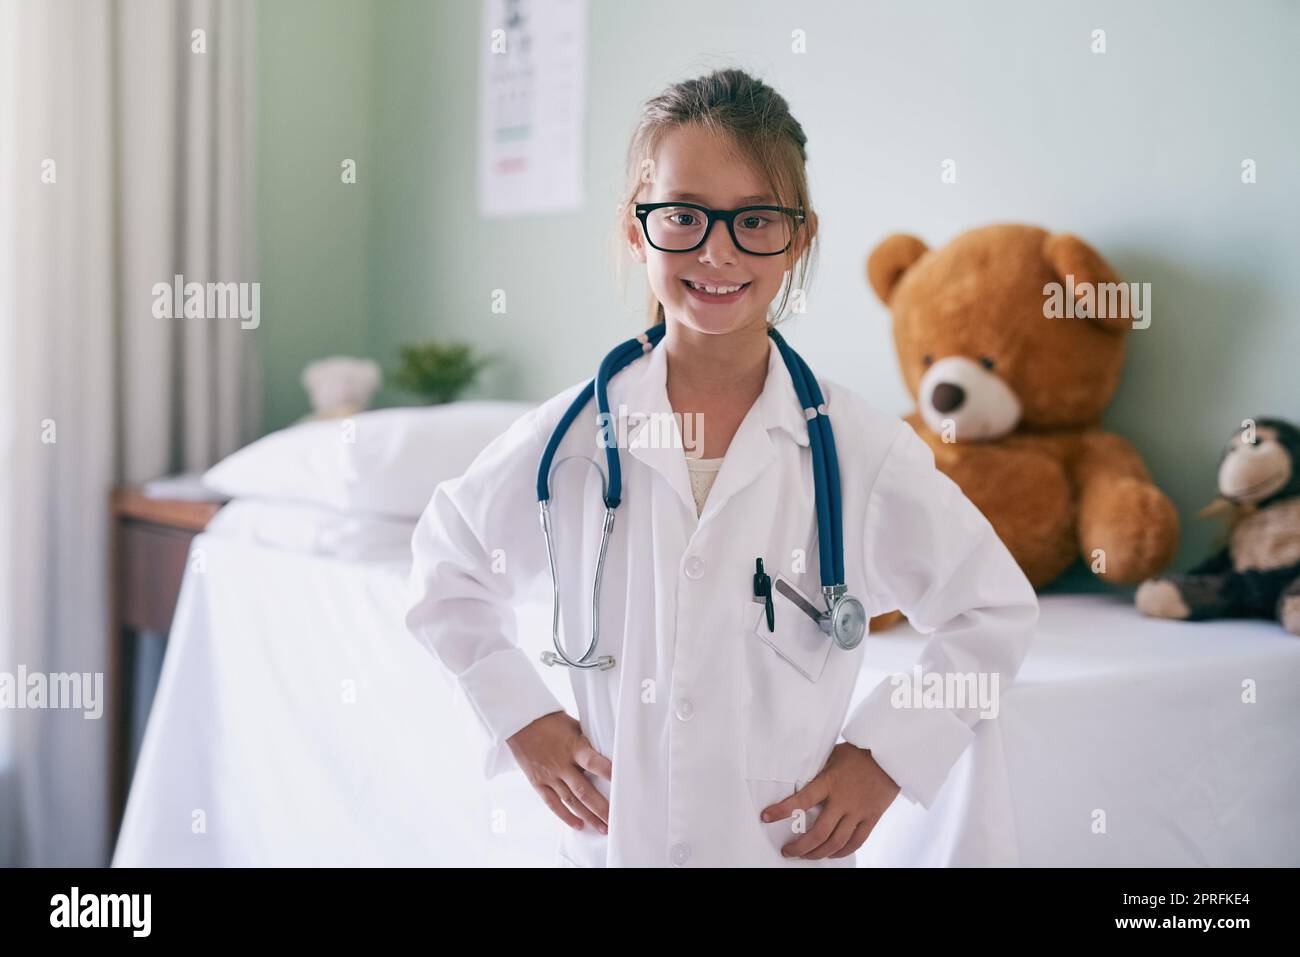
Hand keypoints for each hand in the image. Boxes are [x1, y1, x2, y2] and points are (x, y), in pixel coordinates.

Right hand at [507, 711, 611, 834]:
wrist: (520, 723)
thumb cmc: (550, 722)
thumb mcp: (573, 726)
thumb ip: (588, 742)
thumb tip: (609, 751)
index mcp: (573, 747)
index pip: (593, 761)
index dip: (607, 772)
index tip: (622, 783)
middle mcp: (561, 764)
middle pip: (583, 790)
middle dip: (601, 808)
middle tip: (616, 820)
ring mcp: (549, 776)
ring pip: (571, 801)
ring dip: (588, 816)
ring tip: (603, 828)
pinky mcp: (538, 783)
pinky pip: (553, 803)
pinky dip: (566, 816)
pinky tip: (579, 825)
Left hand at [760, 742, 899, 859]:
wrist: (891, 755)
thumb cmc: (860, 753)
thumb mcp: (834, 755)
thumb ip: (819, 770)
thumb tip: (800, 778)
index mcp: (830, 782)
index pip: (802, 800)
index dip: (782, 810)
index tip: (766, 817)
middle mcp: (843, 800)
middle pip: (819, 833)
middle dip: (800, 847)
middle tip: (788, 851)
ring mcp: (859, 811)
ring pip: (836, 842)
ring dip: (818, 853)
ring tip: (806, 856)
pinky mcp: (871, 818)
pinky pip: (856, 842)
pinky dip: (842, 852)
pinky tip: (831, 854)